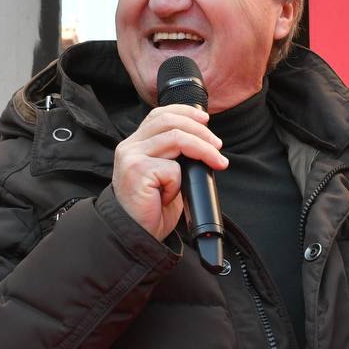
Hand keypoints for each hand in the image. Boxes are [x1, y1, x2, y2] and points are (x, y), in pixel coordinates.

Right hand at [111, 104, 227, 240]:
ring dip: (203, 150)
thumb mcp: (165, 174)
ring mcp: (131, 158)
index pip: (159, 115)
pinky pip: (172, 169)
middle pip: (170, 122)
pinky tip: (170, 196)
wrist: (135, 235)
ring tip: (217, 162)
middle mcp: (130, 147)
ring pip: (176, 139)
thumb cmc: (152, 207)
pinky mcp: (137, 172)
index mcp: (135, 144)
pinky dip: (178, 183)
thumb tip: (204, 141)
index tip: (206, 120)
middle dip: (201, 131)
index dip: (185, 113)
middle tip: (218, 147)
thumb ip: (174, 154)